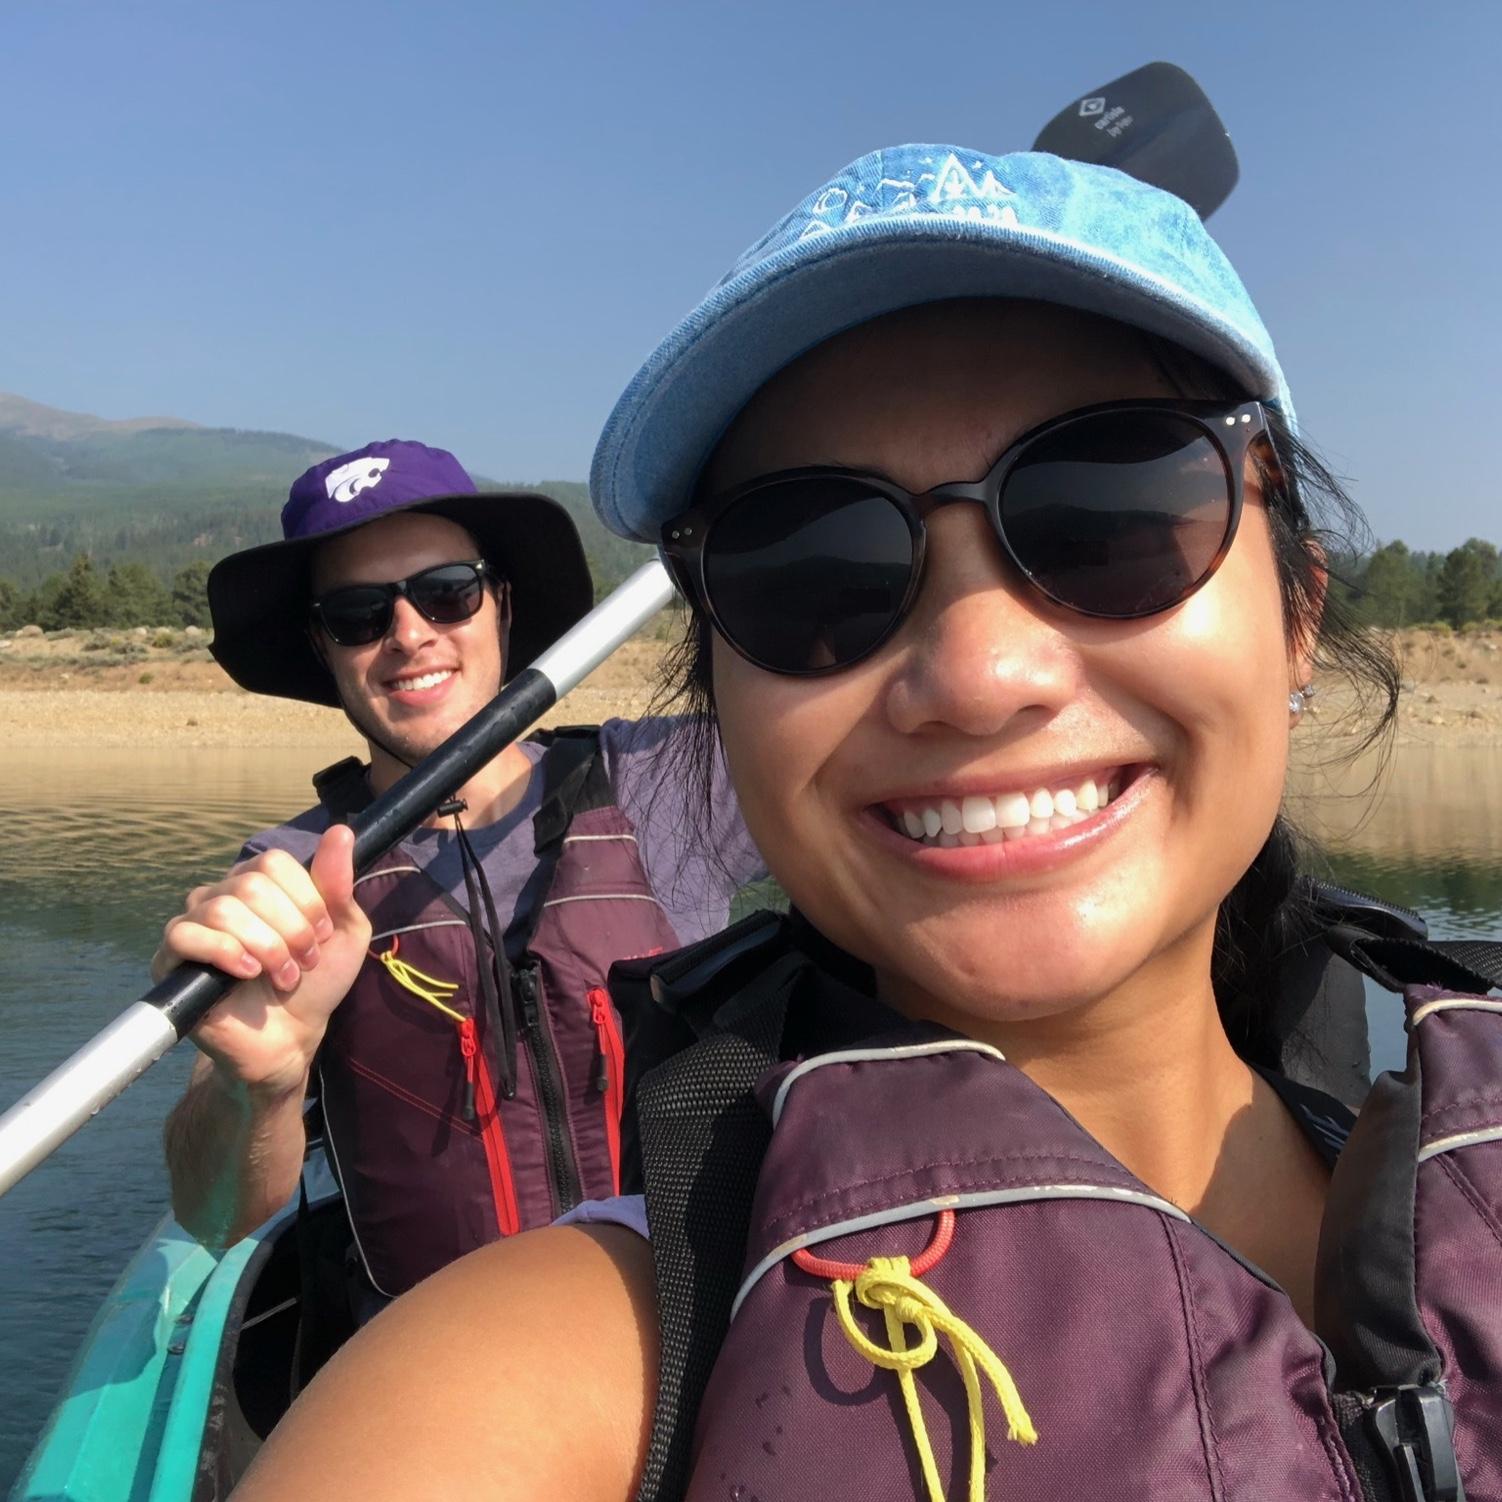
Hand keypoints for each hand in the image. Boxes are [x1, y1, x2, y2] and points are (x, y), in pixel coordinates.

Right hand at [153, 825, 371, 1096]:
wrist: (291, 1037)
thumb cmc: (315, 982)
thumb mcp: (344, 931)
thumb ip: (338, 884)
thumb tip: (341, 831)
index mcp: (259, 884)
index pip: (274, 863)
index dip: (306, 899)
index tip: (323, 935)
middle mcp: (221, 896)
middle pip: (251, 886)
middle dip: (290, 928)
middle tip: (303, 961)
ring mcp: (193, 925)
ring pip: (223, 909)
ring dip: (266, 946)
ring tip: (283, 976)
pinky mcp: (172, 960)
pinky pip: (185, 935)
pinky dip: (226, 953)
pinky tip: (248, 973)